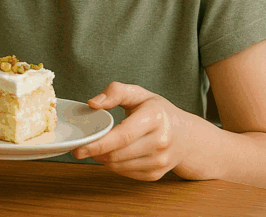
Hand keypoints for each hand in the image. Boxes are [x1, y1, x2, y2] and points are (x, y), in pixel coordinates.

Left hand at [72, 82, 186, 181]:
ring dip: (103, 160)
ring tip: (97, 148)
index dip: (99, 144)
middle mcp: (160, 142)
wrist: (186, 136)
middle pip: (118, 154)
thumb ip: (115, 92)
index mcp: (155, 118)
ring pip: (120, 166)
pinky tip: (112, 155)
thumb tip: (93, 103)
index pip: (123, 136)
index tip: (79, 147)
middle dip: (96, 152)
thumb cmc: (158, 112)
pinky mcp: (156, 174)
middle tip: (82, 147)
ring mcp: (160, 161)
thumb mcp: (139, 94)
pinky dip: (114, 166)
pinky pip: (126, 173)